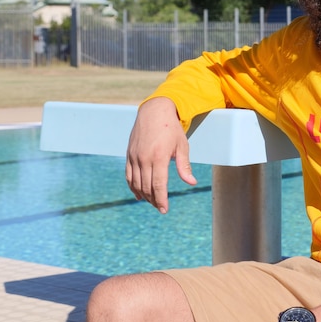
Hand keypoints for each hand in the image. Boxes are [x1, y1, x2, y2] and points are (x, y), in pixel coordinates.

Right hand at [125, 97, 196, 213]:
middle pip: (147, 186)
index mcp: (159, 157)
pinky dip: (132, 186)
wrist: (154, 112)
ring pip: (136, 183)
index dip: (161, 199)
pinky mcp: (129, 154)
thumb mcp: (182, 146)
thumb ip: (184, 166)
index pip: (158, 185)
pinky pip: (128, 175)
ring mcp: (134, 156)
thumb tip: (191, 182)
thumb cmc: (172, 129)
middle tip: (160, 208)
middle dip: (154, 200)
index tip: (165, 210)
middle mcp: (144, 158)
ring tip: (152, 202)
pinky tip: (138, 194)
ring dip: (143, 195)